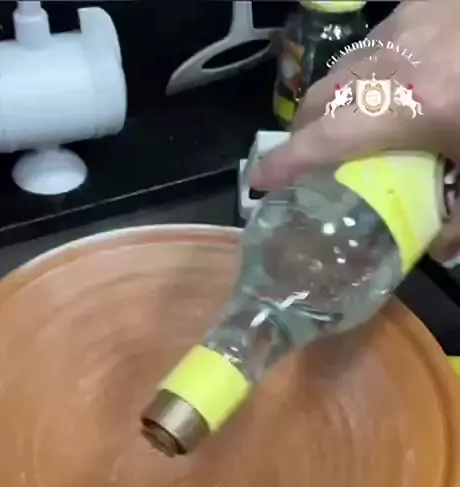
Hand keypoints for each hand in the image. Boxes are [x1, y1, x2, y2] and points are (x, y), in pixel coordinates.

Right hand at [252, 0, 459, 263]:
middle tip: (305, 164)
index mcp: (412, 105)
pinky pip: (378, 42)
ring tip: (343, 129)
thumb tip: (443, 250)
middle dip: (305, 131)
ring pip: (346, 65)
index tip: (258, 184)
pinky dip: (369, 71)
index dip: (285, 163)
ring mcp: (406, 23)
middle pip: (324, 95)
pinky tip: (391, 85)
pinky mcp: (423, 4)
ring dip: (335, 99)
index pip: (326, 137)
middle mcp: (395, 59)